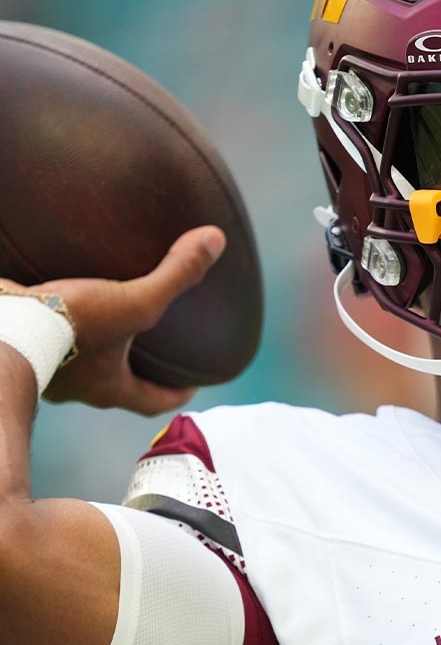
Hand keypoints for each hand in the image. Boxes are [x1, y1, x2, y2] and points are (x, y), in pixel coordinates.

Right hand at [0, 226, 226, 414]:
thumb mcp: (133, 301)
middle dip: (133, 368)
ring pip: (79, 362)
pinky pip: (48, 337)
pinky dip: (60, 324)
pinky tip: (62, 299)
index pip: (150, 402)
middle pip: (114, 384)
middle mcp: (76, 386)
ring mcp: (46, 369)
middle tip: (150, 350)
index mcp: (108, 388)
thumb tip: (216, 241)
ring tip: (106, 317)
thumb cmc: (68, 326)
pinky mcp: (21, 343)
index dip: (174, 395)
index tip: (191, 386)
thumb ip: (176, 275)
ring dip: (95, 345)